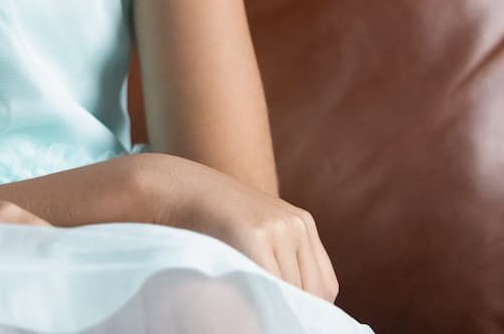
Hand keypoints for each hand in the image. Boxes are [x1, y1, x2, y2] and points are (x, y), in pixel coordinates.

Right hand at [160, 159, 338, 301]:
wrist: (178, 189)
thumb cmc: (213, 220)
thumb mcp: (258, 232)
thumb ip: (281, 260)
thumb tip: (295, 307)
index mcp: (302, 223)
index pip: (325, 285)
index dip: (308, 305)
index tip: (286, 313)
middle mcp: (296, 224)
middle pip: (313, 290)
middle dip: (291, 306)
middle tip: (267, 312)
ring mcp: (277, 227)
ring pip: (291, 290)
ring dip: (273, 303)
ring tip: (250, 300)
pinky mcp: (255, 234)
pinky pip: (269, 283)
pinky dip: (260, 297)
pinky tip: (242, 293)